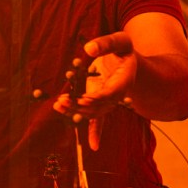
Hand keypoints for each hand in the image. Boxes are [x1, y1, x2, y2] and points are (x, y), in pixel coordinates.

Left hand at [53, 32, 136, 149]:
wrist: (129, 61)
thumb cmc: (123, 49)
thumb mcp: (120, 40)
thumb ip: (106, 44)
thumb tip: (88, 49)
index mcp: (124, 80)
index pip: (111, 93)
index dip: (97, 97)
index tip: (83, 98)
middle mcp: (118, 95)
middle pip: (100, 106)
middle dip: (80, 106)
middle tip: (62, 100)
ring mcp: (109, 101)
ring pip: (94, 113)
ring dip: (76, 112)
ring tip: (58, 105)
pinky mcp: (102, 103)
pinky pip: (99, 120)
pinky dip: (95, 132)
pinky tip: (94, 147)